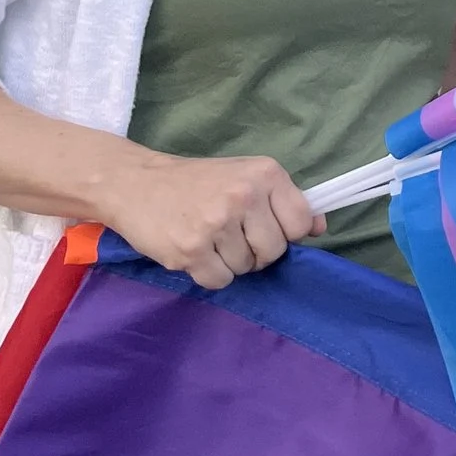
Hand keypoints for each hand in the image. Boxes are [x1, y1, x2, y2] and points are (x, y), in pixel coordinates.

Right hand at [100, 149, 322, 290]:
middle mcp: (244, 196)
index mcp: (265, 174)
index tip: (265, 228)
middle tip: (233, 237)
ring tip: (210, 240)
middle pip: (274, 251)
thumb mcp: (247, 177)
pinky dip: (211, 275)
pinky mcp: (189, 250)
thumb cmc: (199, 182)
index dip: (285, 234)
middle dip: (257, 253)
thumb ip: (284, 201)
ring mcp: (216, 224)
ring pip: (246, 268)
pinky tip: (197, 253)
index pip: (299, 223)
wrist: (136, 183)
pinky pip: (220, 281)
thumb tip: (319, 228)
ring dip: (231, 263)